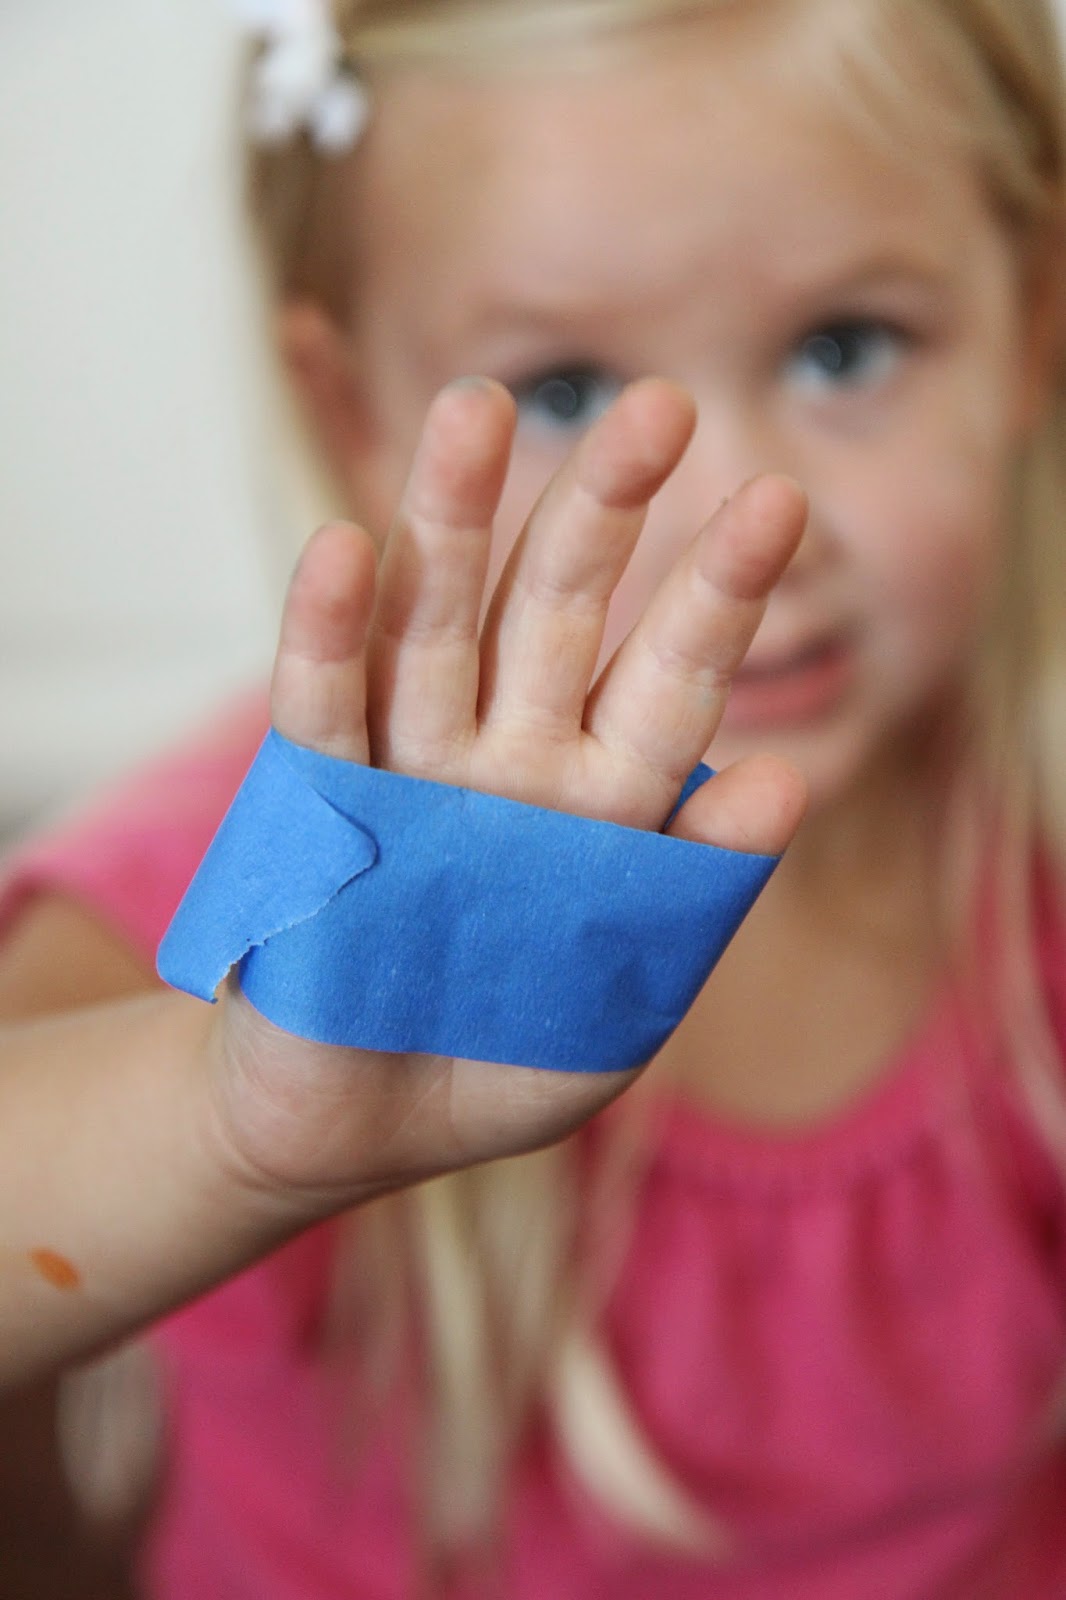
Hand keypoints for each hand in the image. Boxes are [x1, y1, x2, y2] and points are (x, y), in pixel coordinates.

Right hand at [207, 378, 807, 1216]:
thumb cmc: (504, 1055)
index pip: (670, 680)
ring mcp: (413, 770)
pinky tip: (341, 551)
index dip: (717, 595)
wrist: (362, 1121)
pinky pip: (322, 714)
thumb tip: (785, 783)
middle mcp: (511, 757)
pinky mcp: (317, 805)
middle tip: (658, 405)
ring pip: (435, 630)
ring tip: (479, 409)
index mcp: (603, 799)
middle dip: (602, 514)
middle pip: (558, 614)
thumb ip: (691, 890)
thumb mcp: (623, 986)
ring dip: (452, 525)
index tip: (773, 499)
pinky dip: (326, 638)